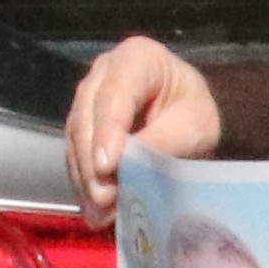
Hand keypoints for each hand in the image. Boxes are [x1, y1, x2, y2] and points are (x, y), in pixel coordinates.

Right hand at [63, 36, 220, 213]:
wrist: (187, 118)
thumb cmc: (194, 115)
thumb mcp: (195, 126)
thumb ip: (164, 140)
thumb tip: (126, 166)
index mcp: (138, 57)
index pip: (115, 93)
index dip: (107, 130)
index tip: (107, 167)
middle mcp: (103, 71)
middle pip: (87, 114)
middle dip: (92, 159)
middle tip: (103, 197)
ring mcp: (87, 96)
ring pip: (75, 135)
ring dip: (84, 176)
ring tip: (99, 210)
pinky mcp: (80, 123)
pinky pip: (73, 151)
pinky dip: (82, 181)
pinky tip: (93, 208)